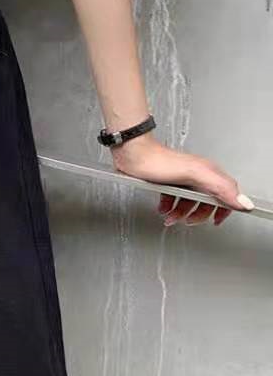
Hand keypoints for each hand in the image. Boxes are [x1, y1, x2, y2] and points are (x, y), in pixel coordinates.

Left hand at [110, 134, 254, 226]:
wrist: (133, 154)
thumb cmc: (158, 160)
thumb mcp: (194, 175)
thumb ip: (220, 188)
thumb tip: (243, 202)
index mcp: (209, 172)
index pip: (227, 194)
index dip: (225, 209)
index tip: (217, 220)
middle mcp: (198, 175)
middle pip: (207, 201)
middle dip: (197, 214)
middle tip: (187, 221)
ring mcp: (183, 178)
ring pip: (188, 201)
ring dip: (180, 213)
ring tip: (170, 217)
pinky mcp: (168, 181)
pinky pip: (174, 198)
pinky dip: (169, 206)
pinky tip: (163, 209)